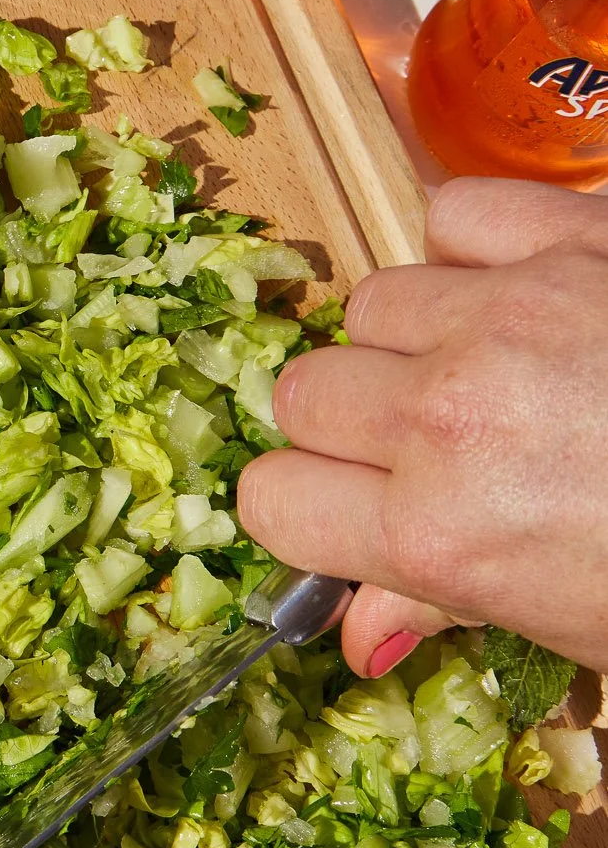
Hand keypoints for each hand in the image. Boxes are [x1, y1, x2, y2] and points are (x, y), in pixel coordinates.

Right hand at [238, 177, 607, 675]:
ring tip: (490, 371)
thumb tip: (362, 630)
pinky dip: (473, 250)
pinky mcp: (574, 235)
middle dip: (351, 426)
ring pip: (371, 304)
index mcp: (443, 533)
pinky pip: (454, 217)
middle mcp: (452, 415)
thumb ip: (451, 605)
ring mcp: (509, 313)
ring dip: (412, 339)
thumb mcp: (583, 628)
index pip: (271, 501)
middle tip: (426, 452)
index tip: (351, 519)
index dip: (308, 515)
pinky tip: (523, 296)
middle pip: (304, 393)